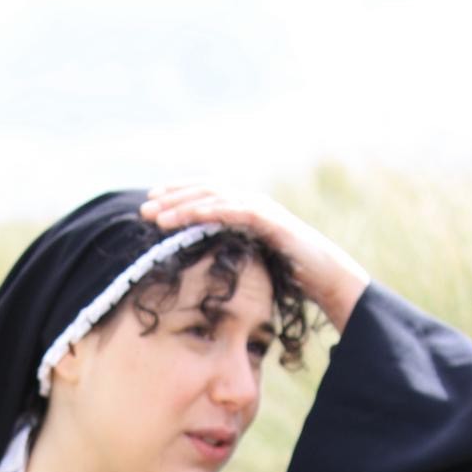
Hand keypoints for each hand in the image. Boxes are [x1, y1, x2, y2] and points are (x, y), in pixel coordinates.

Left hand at [141, 185, 369, 333]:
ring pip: (216, 198)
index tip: (150, 205)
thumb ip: (228, 258)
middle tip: (143, 207)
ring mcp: (263, 210)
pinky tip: (189, 216)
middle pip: (204, 191)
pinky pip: (236, 211)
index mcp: (244, 212)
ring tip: (157, 215)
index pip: (204, 196)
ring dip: (184, 204)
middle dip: (172, 197)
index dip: (177, 197)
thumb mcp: (250, 266)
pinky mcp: (272, 221)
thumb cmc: (290, 277)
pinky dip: (211, 211)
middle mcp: (252, 204)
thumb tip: (198, 270)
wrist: (327, 280)